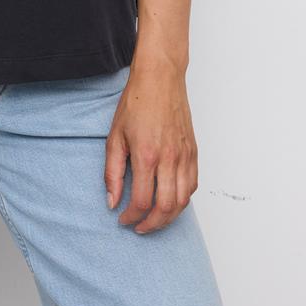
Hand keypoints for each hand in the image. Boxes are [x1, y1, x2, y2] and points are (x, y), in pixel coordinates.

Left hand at [104, 60, 197, 233]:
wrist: (160, 79)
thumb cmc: (136, 103)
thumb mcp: (114, 136)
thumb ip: (112, 172)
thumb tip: (112, 201)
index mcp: (147, 155)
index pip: (142, 201)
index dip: (131, 217)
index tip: (123, 219)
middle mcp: (170, 159)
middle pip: (166, 208)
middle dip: (151, 224)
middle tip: (138, 226)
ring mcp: (185, 156)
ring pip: (183, 201)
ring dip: (169, 217)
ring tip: (154, 219)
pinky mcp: (194, 152)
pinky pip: (193, 185)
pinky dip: (183, 200)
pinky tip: (170, 201)